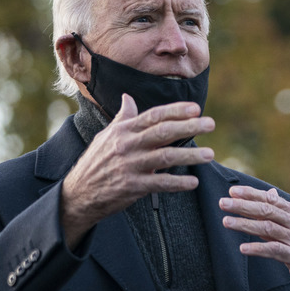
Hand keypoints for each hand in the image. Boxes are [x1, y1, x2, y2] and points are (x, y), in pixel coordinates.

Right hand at [61, 94, 214, 247]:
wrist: (78, 193)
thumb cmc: (96, 162)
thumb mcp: (107, 136)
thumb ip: (123, 118)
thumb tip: (128, 97)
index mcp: (124, 131)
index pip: (153, 116)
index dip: (175, 111)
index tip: (196, 108)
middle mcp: (127, 145)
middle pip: (162, 132)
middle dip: (188, 127)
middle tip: (210, 124)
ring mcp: (130, 166)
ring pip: (165, 157)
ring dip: (189, 155)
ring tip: (210, 154)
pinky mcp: (132, 186)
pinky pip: (159, 183)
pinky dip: (177, 183)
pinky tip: (193, 182)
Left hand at [219, 186, 289, 290]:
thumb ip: (280, 212)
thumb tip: (269, 193)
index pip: (271, 199)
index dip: (251, 194)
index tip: (232, 191)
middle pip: (267, 210)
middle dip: (243, 205)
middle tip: (222, 203)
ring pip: (268, 228)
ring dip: (245, 224)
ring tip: (226, 222)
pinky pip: (275, 250)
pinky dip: (258, 249)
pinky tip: (243, 249)